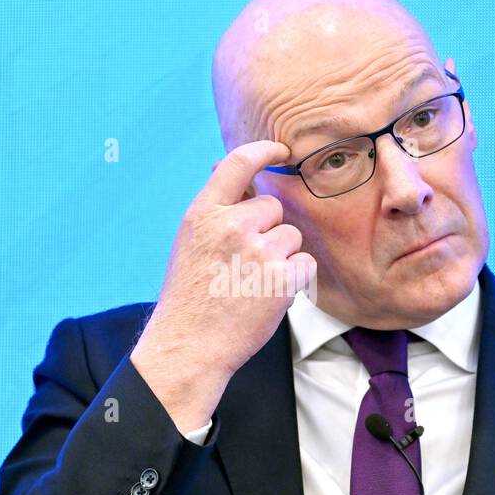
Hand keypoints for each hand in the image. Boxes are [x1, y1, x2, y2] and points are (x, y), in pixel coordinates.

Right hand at [130, 140, 316, 432]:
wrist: (190, 344)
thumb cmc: (191, 294)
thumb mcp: (190, 240)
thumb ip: (215, 207)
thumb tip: (229, 166)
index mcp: (204, 213)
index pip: (239, 163)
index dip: (265, 150)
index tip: (281, 151)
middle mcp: (231, 226)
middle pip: (273, 207)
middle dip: (268, 230)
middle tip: (245, 261)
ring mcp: (258, 253)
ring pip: (291, 236)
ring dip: (281, 256)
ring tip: (253, 281)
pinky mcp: (281, 280)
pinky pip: (304, 262)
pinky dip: (294, 278)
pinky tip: (269, 293)